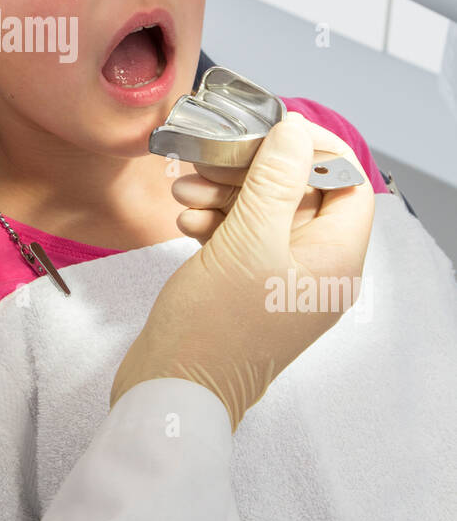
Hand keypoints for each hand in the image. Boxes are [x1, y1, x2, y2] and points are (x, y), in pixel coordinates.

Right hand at [110, 112, 374, 428]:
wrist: (172, 392)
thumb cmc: (215, 325)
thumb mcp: (247, 239)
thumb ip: (274, 180)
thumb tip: (296, 131)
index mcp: (336, 261)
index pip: (348, 185)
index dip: (316, 150)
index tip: (273, 128)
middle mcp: (318, 271)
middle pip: (303, 195)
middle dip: (257, 170)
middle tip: (215, 154)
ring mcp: (283, 282)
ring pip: (267, 214)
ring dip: (228, 193)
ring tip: (185, 187)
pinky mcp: (250, 289)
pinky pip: (244, 239)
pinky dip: (217, 221)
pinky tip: (185, 218)